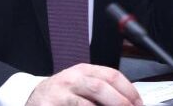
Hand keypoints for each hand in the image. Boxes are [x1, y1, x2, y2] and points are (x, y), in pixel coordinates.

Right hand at [26, 64, 141, 105]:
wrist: (35, 100)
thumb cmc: (62, 94)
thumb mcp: (82, 84)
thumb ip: (102, 88)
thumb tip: (129, 100)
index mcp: (84, 70)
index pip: (112, 75)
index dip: (128, 90)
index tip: (138, 102)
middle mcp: (71, 79)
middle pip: (101, 88)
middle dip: (120, 102)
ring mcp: (58, 94)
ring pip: (87, 104)